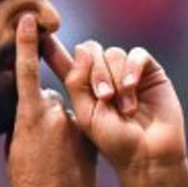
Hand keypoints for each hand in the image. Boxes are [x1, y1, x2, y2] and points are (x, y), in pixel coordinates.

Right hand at [7, 15, 96, 186]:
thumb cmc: (27, 182)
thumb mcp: (15, 146)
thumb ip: (22, 119)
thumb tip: (26, 107)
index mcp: (29, 114)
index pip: (27, 71)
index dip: (28, 44)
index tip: (31, 20)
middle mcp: (54, 113)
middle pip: (51, 96)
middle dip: (46, 111)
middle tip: (43, 142)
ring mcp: (76, 123)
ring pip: (69, 111)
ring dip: (62, 126)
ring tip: (57, 157)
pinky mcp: (91, 135)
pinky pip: (83, 125)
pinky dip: (77, 136)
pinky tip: (71, 160)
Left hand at [44, 36, 186, 173]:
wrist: (148, 155)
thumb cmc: (115, 141)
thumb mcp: (86, 114)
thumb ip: (76, 82)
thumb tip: (81, 50)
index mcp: (84, 87)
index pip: (65, 61)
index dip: (52, 46)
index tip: (36, 31)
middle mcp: (105, 76)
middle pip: (91, 51)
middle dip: (95, 72)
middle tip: (104, 98)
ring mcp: (128, 72)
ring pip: (113, 53)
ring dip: (116, 78)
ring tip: (124, 108)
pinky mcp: (151, 72)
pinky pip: (137, 55)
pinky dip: (132, 69)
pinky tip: (131, 89)